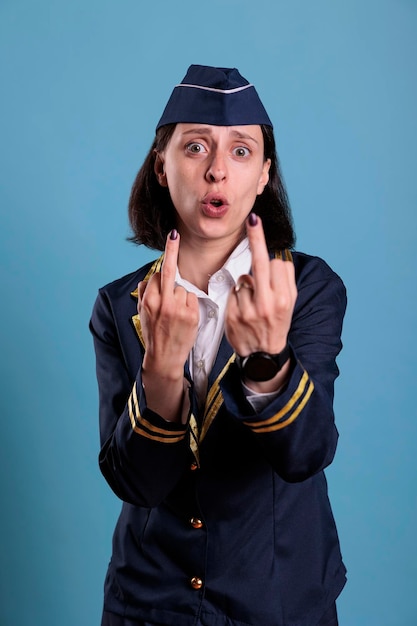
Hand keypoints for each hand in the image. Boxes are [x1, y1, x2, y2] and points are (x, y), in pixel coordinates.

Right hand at [137, 230, 198, 420]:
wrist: (163, 358)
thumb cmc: (153, 334)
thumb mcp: (142, 314)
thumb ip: (144, 294)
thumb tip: (148, 279)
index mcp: (148, 300)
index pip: (157, 275)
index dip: (162, 269)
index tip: (170, 241)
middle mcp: (162, 302)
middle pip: (168, 272)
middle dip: (171, 250)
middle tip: (174, 234)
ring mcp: (177, 308)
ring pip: (183, 288)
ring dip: (180, 296)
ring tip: (176, 314)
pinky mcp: (191, 314)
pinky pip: (192, 298)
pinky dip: (189, 304)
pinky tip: (184, 317)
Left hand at [225, 214, 296, 389]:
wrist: (263, 357)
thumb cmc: (277, 323)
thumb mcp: (289, 304)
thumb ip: (285, 280)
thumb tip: (278, 256)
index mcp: (284, 299)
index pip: (277, 265)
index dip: (273, 260)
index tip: (263, 235)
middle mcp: (268, 303)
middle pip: (261, 263)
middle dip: (257, 239)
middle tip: (254, 219)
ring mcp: (249, 309)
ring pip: (244, 279)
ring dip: (247, 285)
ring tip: (254, 305)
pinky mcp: (232, 315)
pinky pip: (234, 292)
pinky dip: (238, 296)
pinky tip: (243, 310)